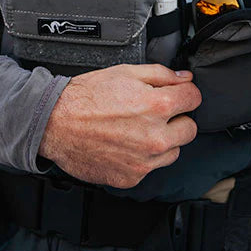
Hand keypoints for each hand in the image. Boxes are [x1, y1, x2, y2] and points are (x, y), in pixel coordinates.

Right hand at [38, 64, 201, 187]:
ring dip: (163, 140)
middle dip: (178, 118)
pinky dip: (143, 158)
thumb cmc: (87, 96)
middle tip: (157, 112)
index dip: (185, 93)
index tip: (178, 94)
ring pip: (173, 151)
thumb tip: (185, 78)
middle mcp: (155, 137)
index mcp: (157, 106)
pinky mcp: (132, 177)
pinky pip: (151, 168)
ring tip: (138, 129)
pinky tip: (126, 144)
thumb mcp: (126, 72)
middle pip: (190, 129)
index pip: (194, 99)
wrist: (55, 123)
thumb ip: (162, 74)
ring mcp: (144, 161)